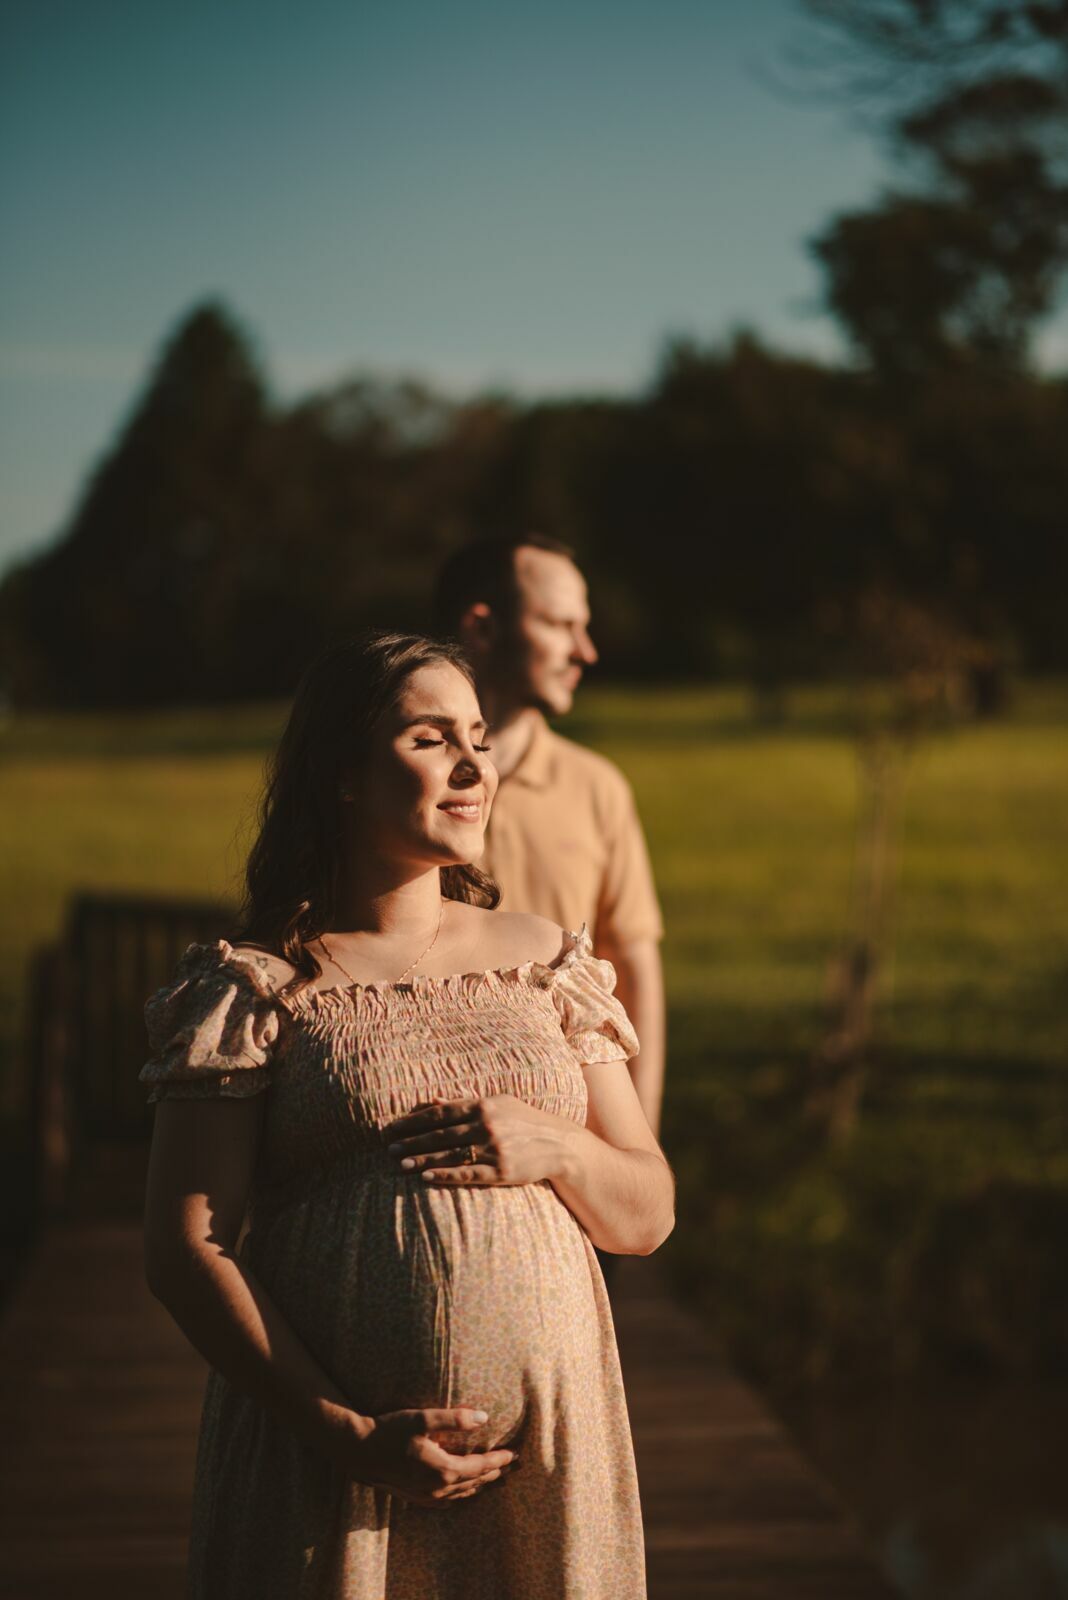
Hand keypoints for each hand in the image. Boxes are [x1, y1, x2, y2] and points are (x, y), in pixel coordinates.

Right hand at [346, 1406, 517, 1505]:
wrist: (358, 1451)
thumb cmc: (390, 1430)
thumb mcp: (422, 1418)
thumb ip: (454, 1418)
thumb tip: (484, 1418)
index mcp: (443, 1470)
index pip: (481, 1467)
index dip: (500, 1460)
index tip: (515, 1453)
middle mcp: (438, 1489)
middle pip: (476, 1483)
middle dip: (497, 1474)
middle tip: (515, 1466)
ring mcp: (427, 1497)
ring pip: (464, 1494)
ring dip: (483, 1485)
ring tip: (498, 1478)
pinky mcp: (417, 1498)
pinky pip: (450, 1500)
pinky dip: (465, 1493)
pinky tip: (467, 1490)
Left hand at [385, 1095, 575, 1186]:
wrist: (559, 1144)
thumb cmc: (524, 1122)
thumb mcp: (498, 1104)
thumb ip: (464, 1103)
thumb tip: (432, 1101)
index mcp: (484, 1105)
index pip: (440, 1112)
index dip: (414, 1121)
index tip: (393, 1128)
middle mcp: (487, 1124)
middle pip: (440, 1133)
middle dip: (411, 1141)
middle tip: (388, 1148)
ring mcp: (494, 1148)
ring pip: (449, 1154)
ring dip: (422, 1159)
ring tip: (400, 1164)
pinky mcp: (501, 1170)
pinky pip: (466, 1174)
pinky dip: (444, 1175)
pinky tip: (426, 1177)